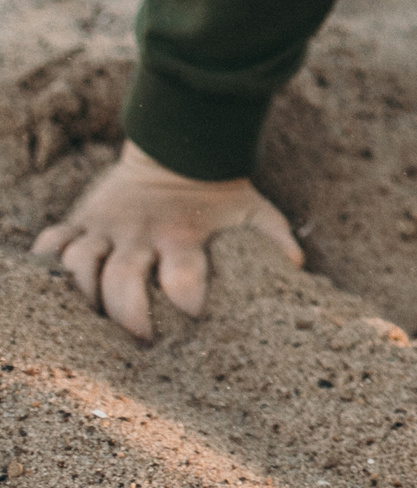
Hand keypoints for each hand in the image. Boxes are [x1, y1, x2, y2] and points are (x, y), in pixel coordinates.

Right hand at [31, 141, 302, 341]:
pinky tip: (52, 285)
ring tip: (94, 320)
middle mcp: (141, 234)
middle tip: (141, 341)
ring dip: (83, 295)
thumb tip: (298, 268)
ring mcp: (108, 226)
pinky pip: (54, 241)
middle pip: (122, 281)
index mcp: (184, 236)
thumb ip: (275, 239)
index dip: (187, 301)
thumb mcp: (255, 211)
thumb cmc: (219, 191)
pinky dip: (47, 261)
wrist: (180, 146)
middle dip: (127, 316)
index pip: (182, 276)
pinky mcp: (85, 219)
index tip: (193, 321)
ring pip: (81, 264)